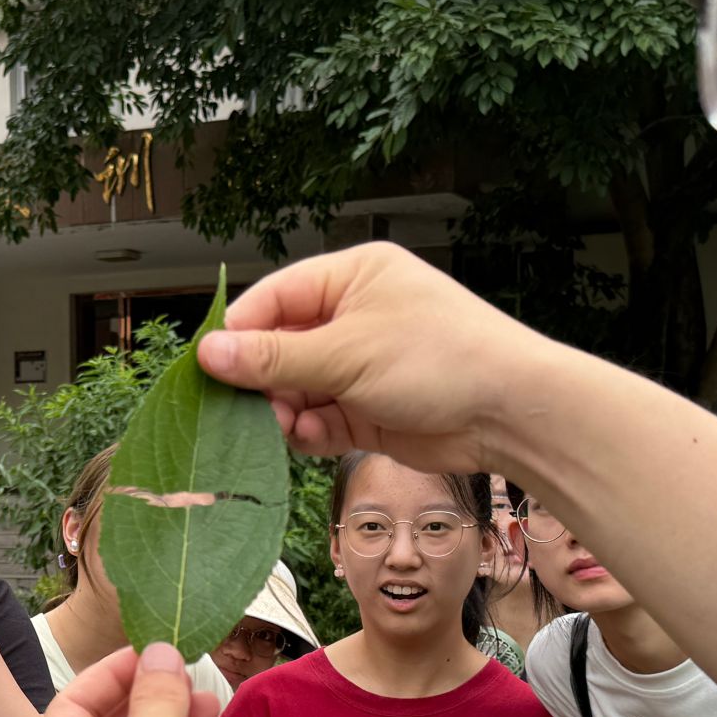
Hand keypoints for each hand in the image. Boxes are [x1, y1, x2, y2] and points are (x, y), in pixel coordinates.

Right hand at [196, 241, 566, 475]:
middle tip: (242, 408)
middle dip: (261, 380)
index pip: (274, 298)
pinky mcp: (367, 411)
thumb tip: (208, 352)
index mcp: (350, 277)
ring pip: (295, 389)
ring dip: (283, 411)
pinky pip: (319, 420)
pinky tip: (309, 438)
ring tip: (284, 427)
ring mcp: (360, 367)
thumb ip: (275, 357)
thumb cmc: (438, 357)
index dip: (239, 332)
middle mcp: (352, 317)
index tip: (209, 367)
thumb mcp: (347, 351)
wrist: (507, 412)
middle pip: (280, 347)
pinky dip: (309, 432)